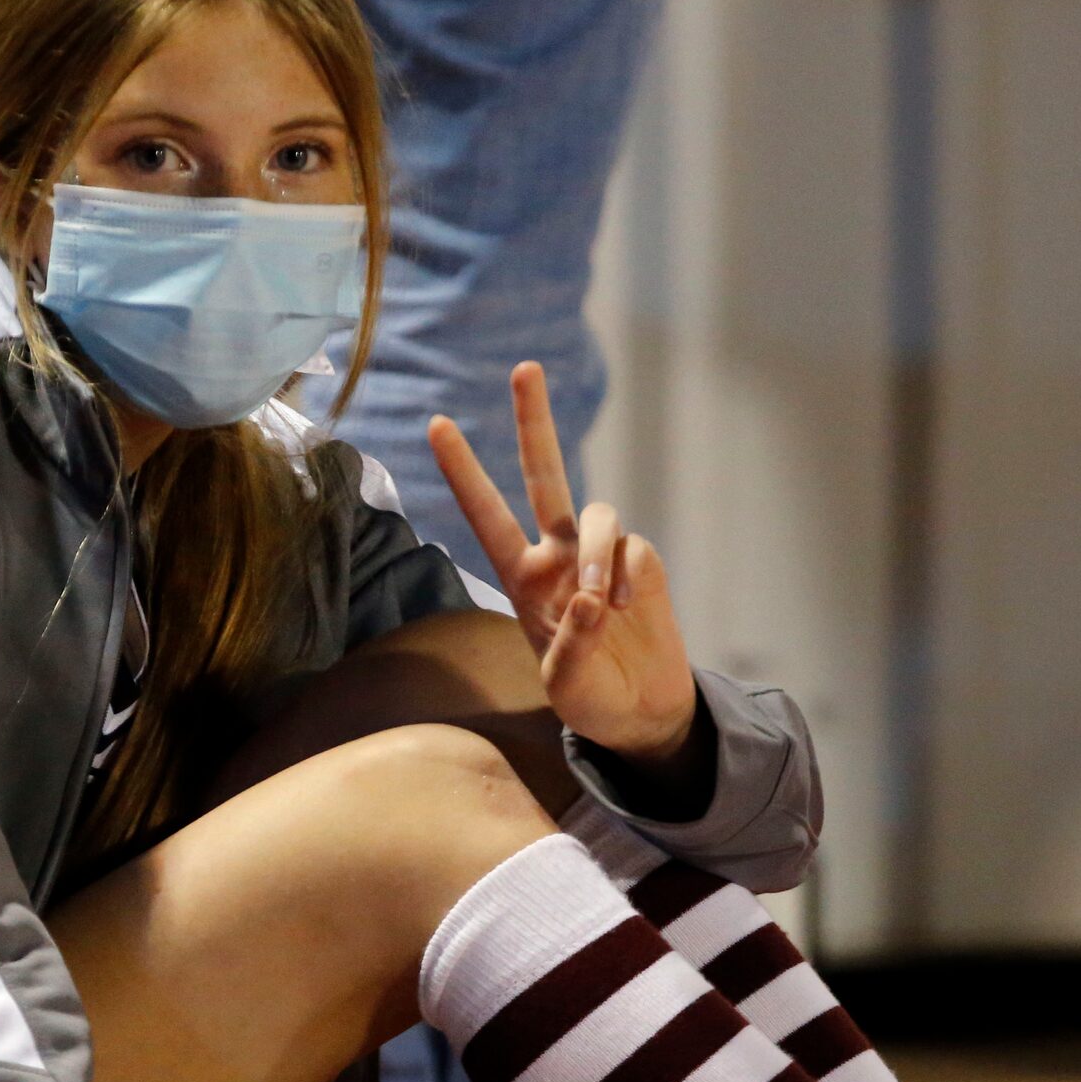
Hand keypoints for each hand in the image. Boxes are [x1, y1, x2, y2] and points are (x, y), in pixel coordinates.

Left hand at [429, 362, 697, 763]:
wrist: (643, 712)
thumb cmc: (591, 698)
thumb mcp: (565, 684)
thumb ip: (572, 642)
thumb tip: (592, 596)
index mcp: (522, 578)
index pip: (485, 515)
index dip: (463, 471)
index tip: (437, 424)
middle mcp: (557, 555)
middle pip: (544, 474)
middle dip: (534, 422)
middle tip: (524, 369)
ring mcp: (601, 556)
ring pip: (596, 514)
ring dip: (596, 553)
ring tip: (603, 604)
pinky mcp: (642, 564)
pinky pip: (635, 547)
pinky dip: (630, 575)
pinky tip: (631, 609)